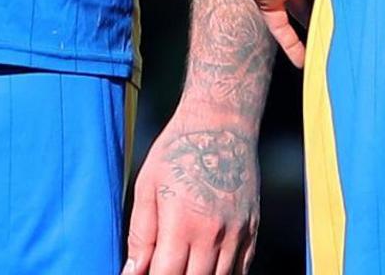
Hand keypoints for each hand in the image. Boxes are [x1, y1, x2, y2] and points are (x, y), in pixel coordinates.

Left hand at [124, 106, 258, 274]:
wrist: (221, 125)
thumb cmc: (177, 152)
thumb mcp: (146, 186)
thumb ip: (140, 234)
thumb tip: (132, 272)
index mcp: (181, 222)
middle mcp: (213, 233)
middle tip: (163, 267)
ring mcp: (237, 234)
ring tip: (183, 264)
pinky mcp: (252, 230)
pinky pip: (241, 270)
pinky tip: (206, 267)